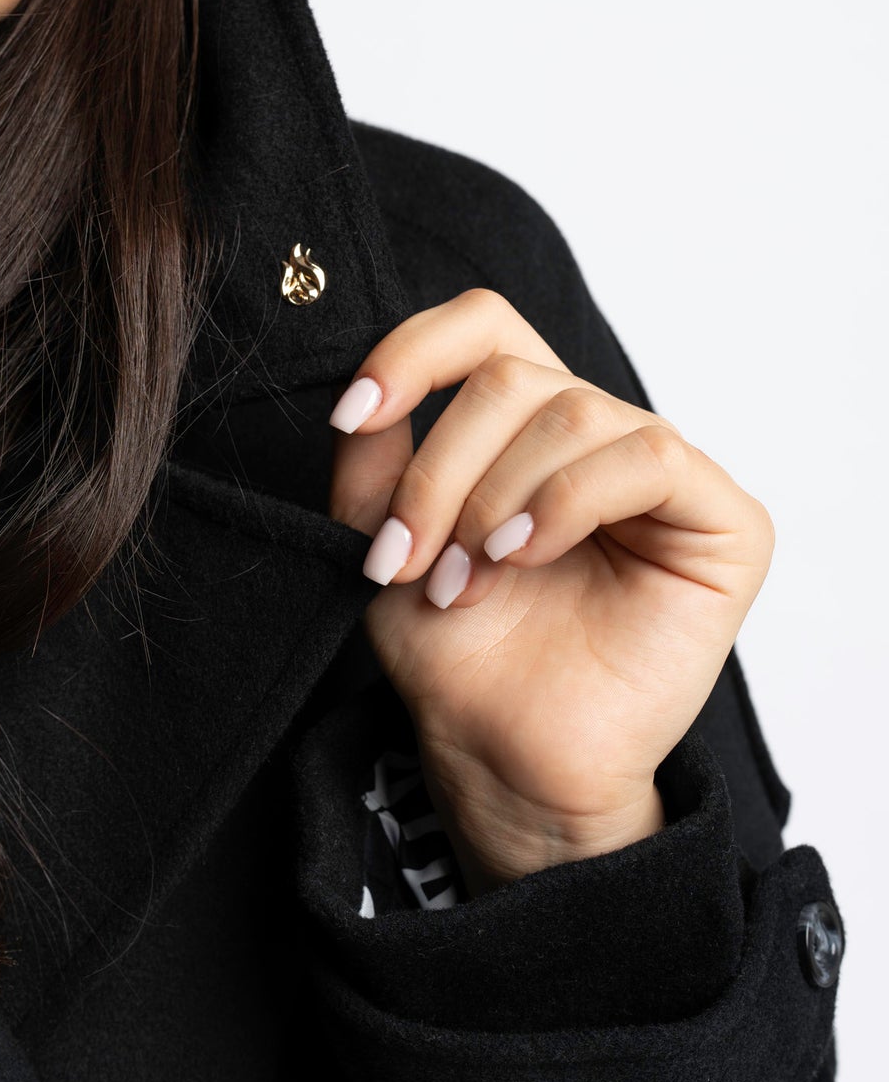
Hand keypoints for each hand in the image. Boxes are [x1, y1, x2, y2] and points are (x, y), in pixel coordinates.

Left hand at [327, 288, 773, 892]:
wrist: (503, 757)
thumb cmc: (457, 653)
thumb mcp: (383, 538)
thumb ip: (375, 456)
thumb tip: (372, 390)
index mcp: (522, 424)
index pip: (484, 324)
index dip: (415, 351)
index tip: (356, 416)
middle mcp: (595, 433)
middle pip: (510, 374)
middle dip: (441, 468)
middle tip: (409, 557)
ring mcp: (662, 473)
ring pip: (570, 410)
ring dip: (495, 498)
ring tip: (464, 578)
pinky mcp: (724, 521)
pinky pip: (647, 455)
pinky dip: (568, 500)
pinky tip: (527, 554)